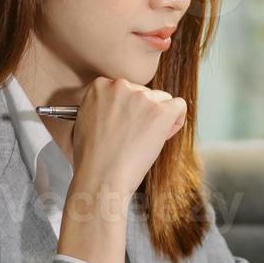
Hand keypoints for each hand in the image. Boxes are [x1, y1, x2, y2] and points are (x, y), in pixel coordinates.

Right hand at [68, 76, 187, 197]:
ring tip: (144, 141)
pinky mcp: (161, 111)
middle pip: (144, 93)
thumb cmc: (91, 158)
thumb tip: (117, 109)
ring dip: (158, 118)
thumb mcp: (84, 121)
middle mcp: (120, 86)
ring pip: (162, 100)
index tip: (125, 126)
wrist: (101, 176)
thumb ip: (101, 107)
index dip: (128, 109)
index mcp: (100, 86)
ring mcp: (141, 97)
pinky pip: (179, 105)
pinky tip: (164, 134)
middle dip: (144, 113)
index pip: (126, 89)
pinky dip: (176, 121)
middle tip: (134, 137)